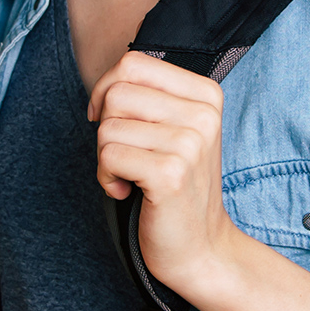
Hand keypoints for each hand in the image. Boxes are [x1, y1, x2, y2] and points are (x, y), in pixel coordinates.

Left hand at [90, 50, 239, 296]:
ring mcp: (190, 143)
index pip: (133, 63)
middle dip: (106, 127)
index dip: (106, 90)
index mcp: (206, 94)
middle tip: (125, 156)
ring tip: (129, 177)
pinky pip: (108, 155)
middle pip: (117, 93)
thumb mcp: (173, 130)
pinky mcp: (170, 174)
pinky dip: (106, 177)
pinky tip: (127, 192)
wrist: (200, 247)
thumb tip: (103, 85)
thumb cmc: (177, 185)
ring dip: (105, 158)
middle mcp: (203, 114)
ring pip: (108, 126)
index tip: (112, 121)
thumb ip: (147, 97)